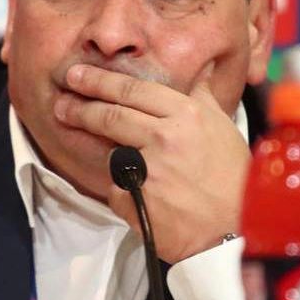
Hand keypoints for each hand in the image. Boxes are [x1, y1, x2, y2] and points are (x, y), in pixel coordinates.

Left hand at [54, 63, 249, 263]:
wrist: (237, 230)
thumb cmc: (233, 178)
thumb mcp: (224, 129)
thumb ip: (203, 98)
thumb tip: (201, 69)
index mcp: (186, 115)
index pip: (132, 90)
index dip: (99, 81)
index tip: (77, 76)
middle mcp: (164, 138)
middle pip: (110, 115)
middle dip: (80, 106)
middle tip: (62, 101)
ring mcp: (148, 171)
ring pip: (111, 152)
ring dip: (105, 150)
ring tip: (100, 148)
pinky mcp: (135, 201)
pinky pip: (117, 188)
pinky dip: (123, 190)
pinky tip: (140, 196)